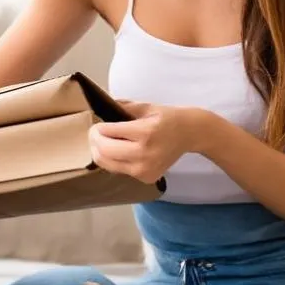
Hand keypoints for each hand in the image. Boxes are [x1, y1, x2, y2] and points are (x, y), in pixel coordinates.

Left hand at [89, 102, 204, 183]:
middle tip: (95, 133)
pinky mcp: (145, 178)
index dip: (97, 128)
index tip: (96, 124)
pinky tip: (118, 151)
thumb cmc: (168, 118)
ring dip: (99, 152)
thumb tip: (100, 106)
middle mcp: (144, 154)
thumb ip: (121, 107)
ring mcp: (145, 170)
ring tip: (102, 142)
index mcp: (145, 133)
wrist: (191, 134)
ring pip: (107, 164)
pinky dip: (113, 160)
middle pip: (103, 151)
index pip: (108, 133)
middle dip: (94, 140)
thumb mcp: (145, 107)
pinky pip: (118, 170)